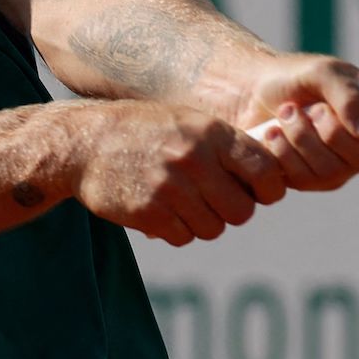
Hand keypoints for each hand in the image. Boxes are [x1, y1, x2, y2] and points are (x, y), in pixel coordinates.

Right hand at [63, 102, 287, 246]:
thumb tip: (272, 174)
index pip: (265, 172)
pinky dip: (177, 230)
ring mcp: (170, 188)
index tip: (259, 192)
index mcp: (211, 133)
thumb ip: (227, 144)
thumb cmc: (146, 130)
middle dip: (233, 210)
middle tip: (216, 200)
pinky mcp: (148, 213)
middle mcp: (194, 160)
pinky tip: (163, 209)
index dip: (269, 189)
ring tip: (185, 202)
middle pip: (242, 211)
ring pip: (213, 229)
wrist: (86, 142)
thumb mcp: (190, 121)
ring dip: (204, 222)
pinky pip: (183, 237)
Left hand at [242, 54, 358, 190]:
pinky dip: (283, 152)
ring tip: (286, 114)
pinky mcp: (308, 180)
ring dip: (302, 139)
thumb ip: (348, 97)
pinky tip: (272, 133)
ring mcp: (340, 167)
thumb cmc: (296, 78)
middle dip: (335, 134)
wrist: (249, 92)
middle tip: (312, 109)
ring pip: (334, 173)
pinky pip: (304, 180)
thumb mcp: (323, 73)